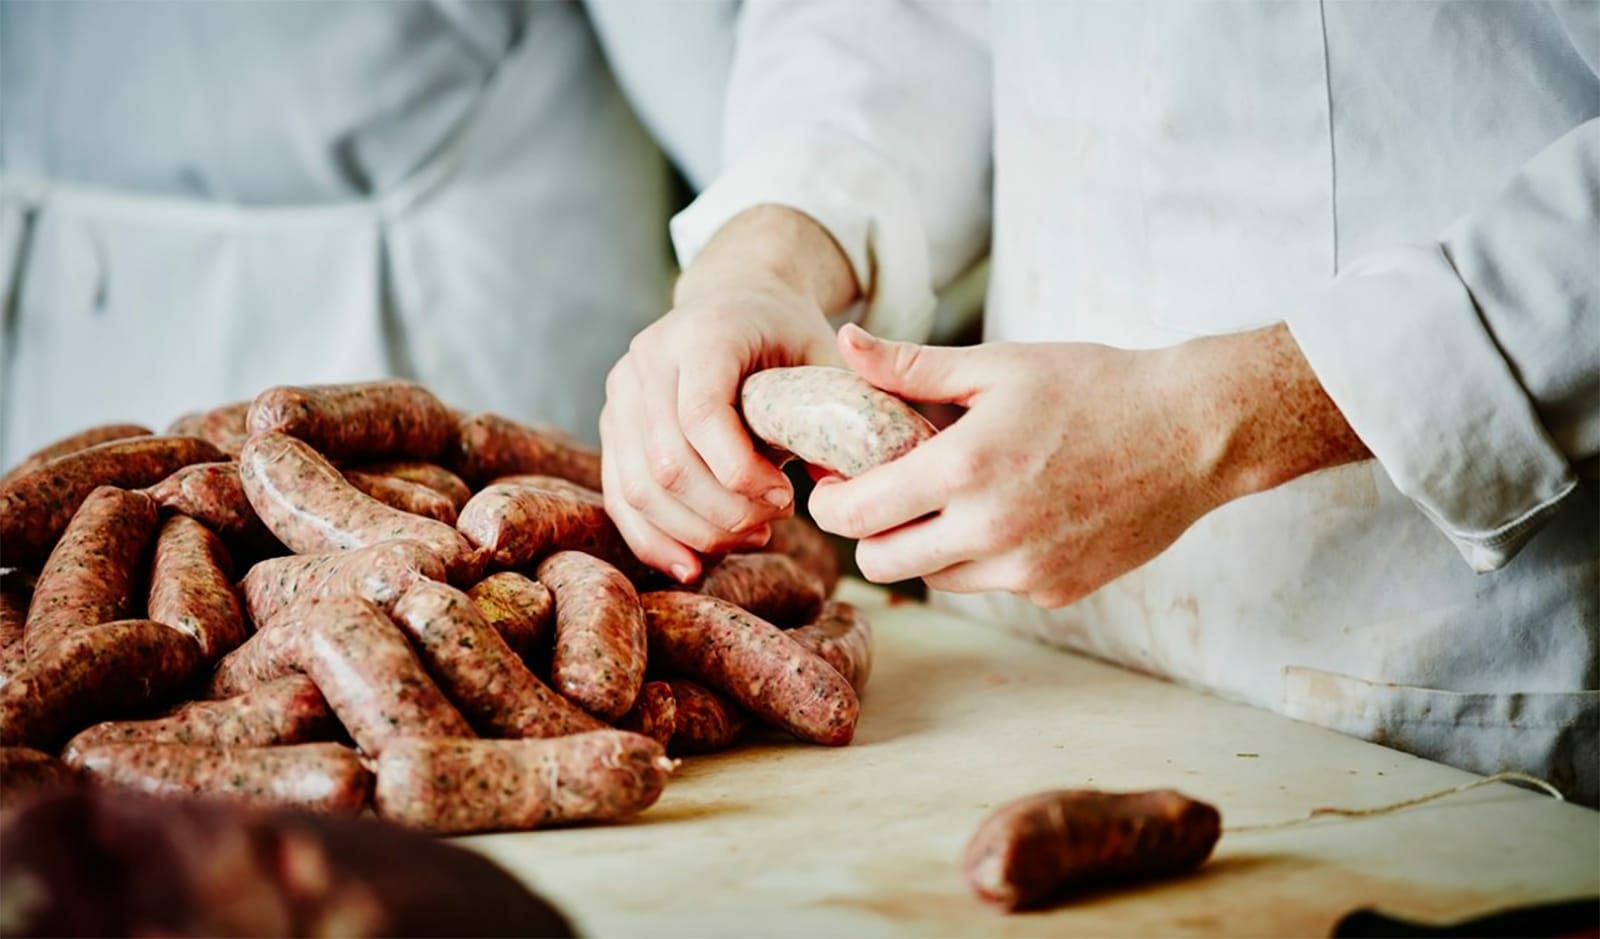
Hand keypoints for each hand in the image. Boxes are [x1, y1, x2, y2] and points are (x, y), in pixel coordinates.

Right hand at [600, 207, 858, 581]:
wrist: (737, 300)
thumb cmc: (787, 334)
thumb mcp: (823, 358)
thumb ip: (838, 413)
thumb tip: (842, 491)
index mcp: (703, 332)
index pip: (702, 415)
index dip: (741, 473)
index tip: (787, 499)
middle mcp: (649, 358)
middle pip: (668, 462)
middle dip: (723, 512)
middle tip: (771, 525)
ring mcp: (622, 394)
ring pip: (639, 488)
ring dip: (695, 531)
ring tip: (749, 538)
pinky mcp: (613, 428)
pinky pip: (620, 498)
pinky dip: (654, 540)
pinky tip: (694, 565)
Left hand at [808, 323, 1367, 607]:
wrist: (1193, 433)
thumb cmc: (1095, 387)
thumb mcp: (999, 366)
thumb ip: (911, 366)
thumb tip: (844, 343)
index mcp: (965, 470)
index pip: (857, 515)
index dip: (831, 503)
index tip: (836, 484)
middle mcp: (990, 532)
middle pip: (883, 564)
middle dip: (869, 534)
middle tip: (885, 497)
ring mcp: (1025, 571)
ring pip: (936, 579)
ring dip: (928, 547)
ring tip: (954, 498)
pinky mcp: (1056, 591)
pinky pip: (992, 585)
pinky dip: (985, 558)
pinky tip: (1012, 513)